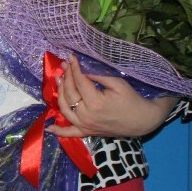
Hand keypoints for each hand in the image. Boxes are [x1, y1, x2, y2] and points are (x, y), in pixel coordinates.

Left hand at [48, 56, 176, 138]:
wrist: (143, 120)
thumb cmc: (132, 100)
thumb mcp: (117, 84)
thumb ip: (97, 76)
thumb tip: (81, 68)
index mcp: (95, 103)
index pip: (79, 81)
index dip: (74, 68)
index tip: (71, 57)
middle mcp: (86, 116)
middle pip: (70, 93)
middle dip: (66, 77)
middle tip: (65, 65)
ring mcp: (85, 126)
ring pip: (65, 108)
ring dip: (59, 94)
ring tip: (58, 79)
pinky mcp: (87, 132)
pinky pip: (70, 133)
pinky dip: (59, 131)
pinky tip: (48, 128)